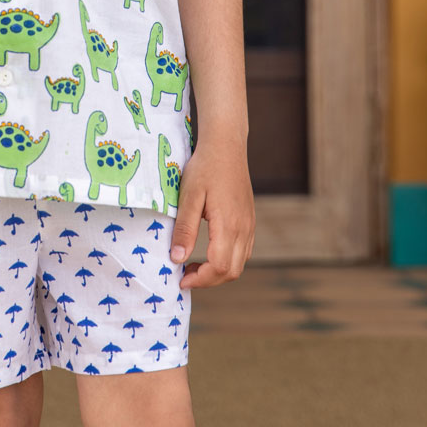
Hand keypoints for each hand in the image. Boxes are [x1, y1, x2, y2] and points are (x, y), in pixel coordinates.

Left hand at [168, 138, 254, 287]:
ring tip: (194, 265)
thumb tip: (177, 259)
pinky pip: (244, 251)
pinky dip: (228, 260)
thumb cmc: (204, 167)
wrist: (226, 146)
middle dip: (208, 281)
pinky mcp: (250, 220)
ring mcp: (249, 225)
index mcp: (228, 224)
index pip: (219, 268)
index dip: (200, 280)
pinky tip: (210, 251)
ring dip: (218, 272)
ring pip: (239, 264)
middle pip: (231, 272)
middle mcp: (244, 229)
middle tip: (185, 274)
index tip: (181, 279)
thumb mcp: (188, 196)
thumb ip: (184, 229)